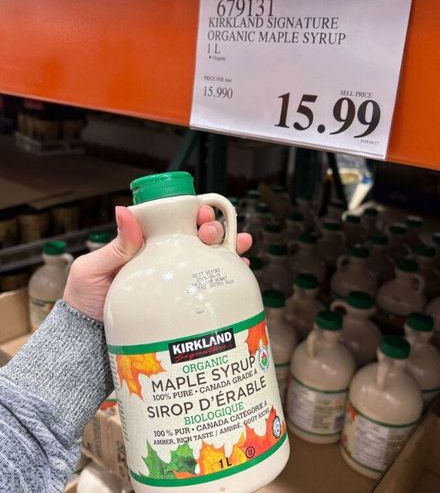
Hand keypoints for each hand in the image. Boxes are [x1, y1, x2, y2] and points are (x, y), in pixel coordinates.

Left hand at [64, 205, 252, 321]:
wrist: (90, 341)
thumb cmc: (85, 302)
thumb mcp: (92, 270)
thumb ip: (114, 246)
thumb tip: (124, 211)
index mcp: (146, 246)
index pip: (174, 222)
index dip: (193, 213)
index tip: (201, 212)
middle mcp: (165, 260)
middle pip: (198, 236)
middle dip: (214, 227)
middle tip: (213, 232)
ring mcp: (177, 281)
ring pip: (210, 257)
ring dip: (229, 246)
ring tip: (238, 245)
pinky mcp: (185, 302)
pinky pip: (212, 284)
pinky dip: (230, 274)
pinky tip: (240, 269)